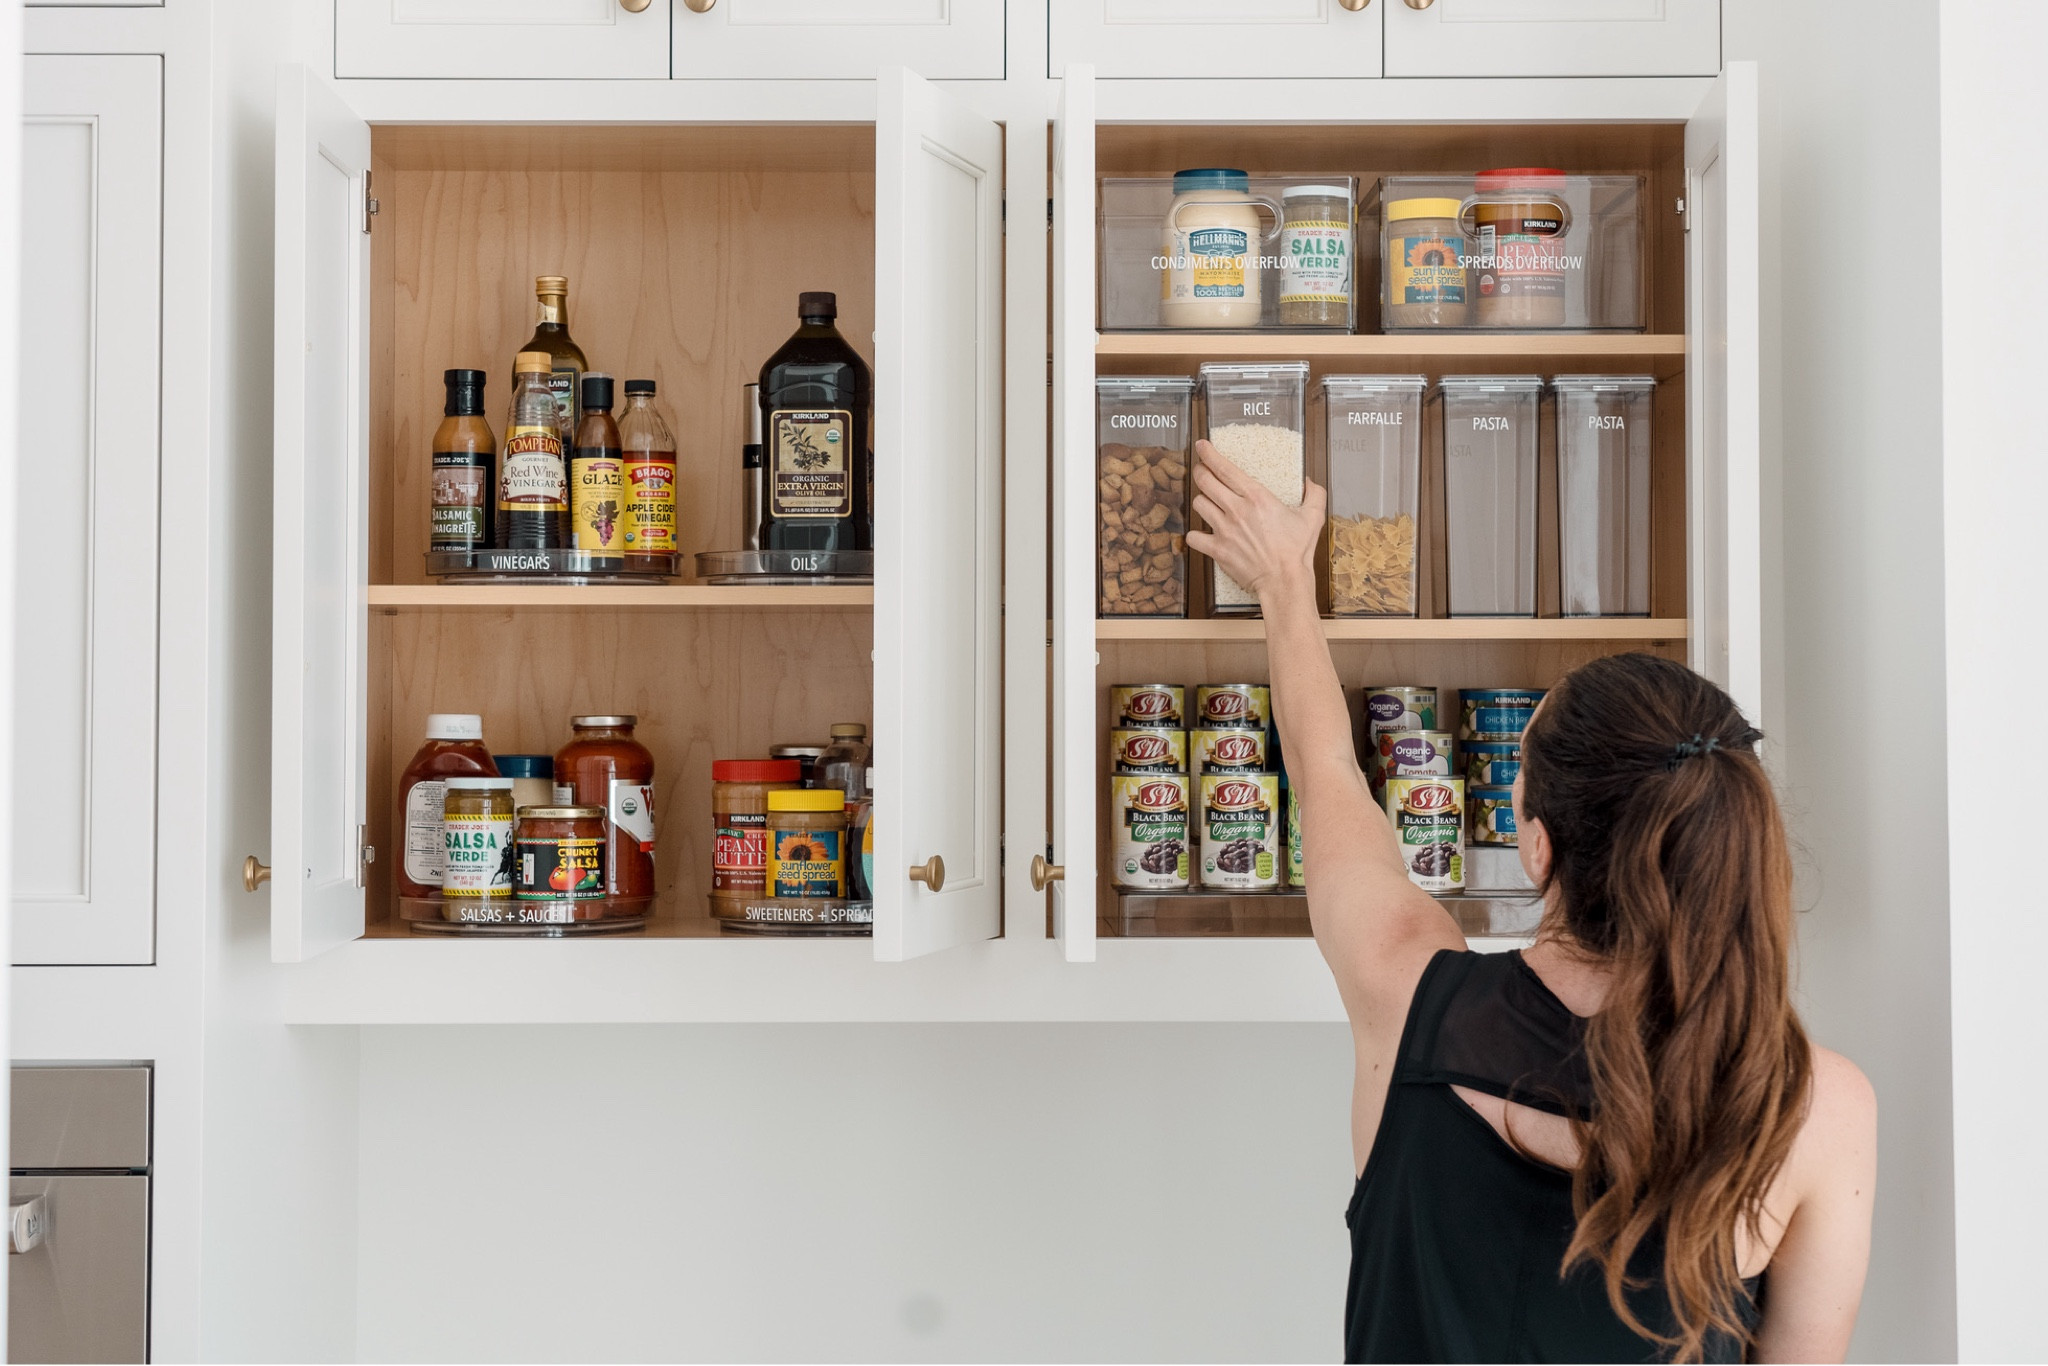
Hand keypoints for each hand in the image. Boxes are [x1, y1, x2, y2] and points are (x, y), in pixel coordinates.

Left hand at [1184, 439, 1326, 603]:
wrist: (1284, 580)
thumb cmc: (1297, 551)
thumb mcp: (1313, 517)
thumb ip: (1314, 494)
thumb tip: (1308, 482)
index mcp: (1257, 497)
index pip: (1225, 468)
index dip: (1209, 454)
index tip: (1202, 446)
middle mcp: (1236, 509)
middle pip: (1205, 481)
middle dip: (1200, 472)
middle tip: (1202, 471)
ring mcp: (1224, 529)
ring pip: (1198, 504)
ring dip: (1201, 501)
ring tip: (1208, 502)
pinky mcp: (1217, 549)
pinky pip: (1193, 536)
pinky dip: (1195, 534)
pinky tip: (1202, 533)